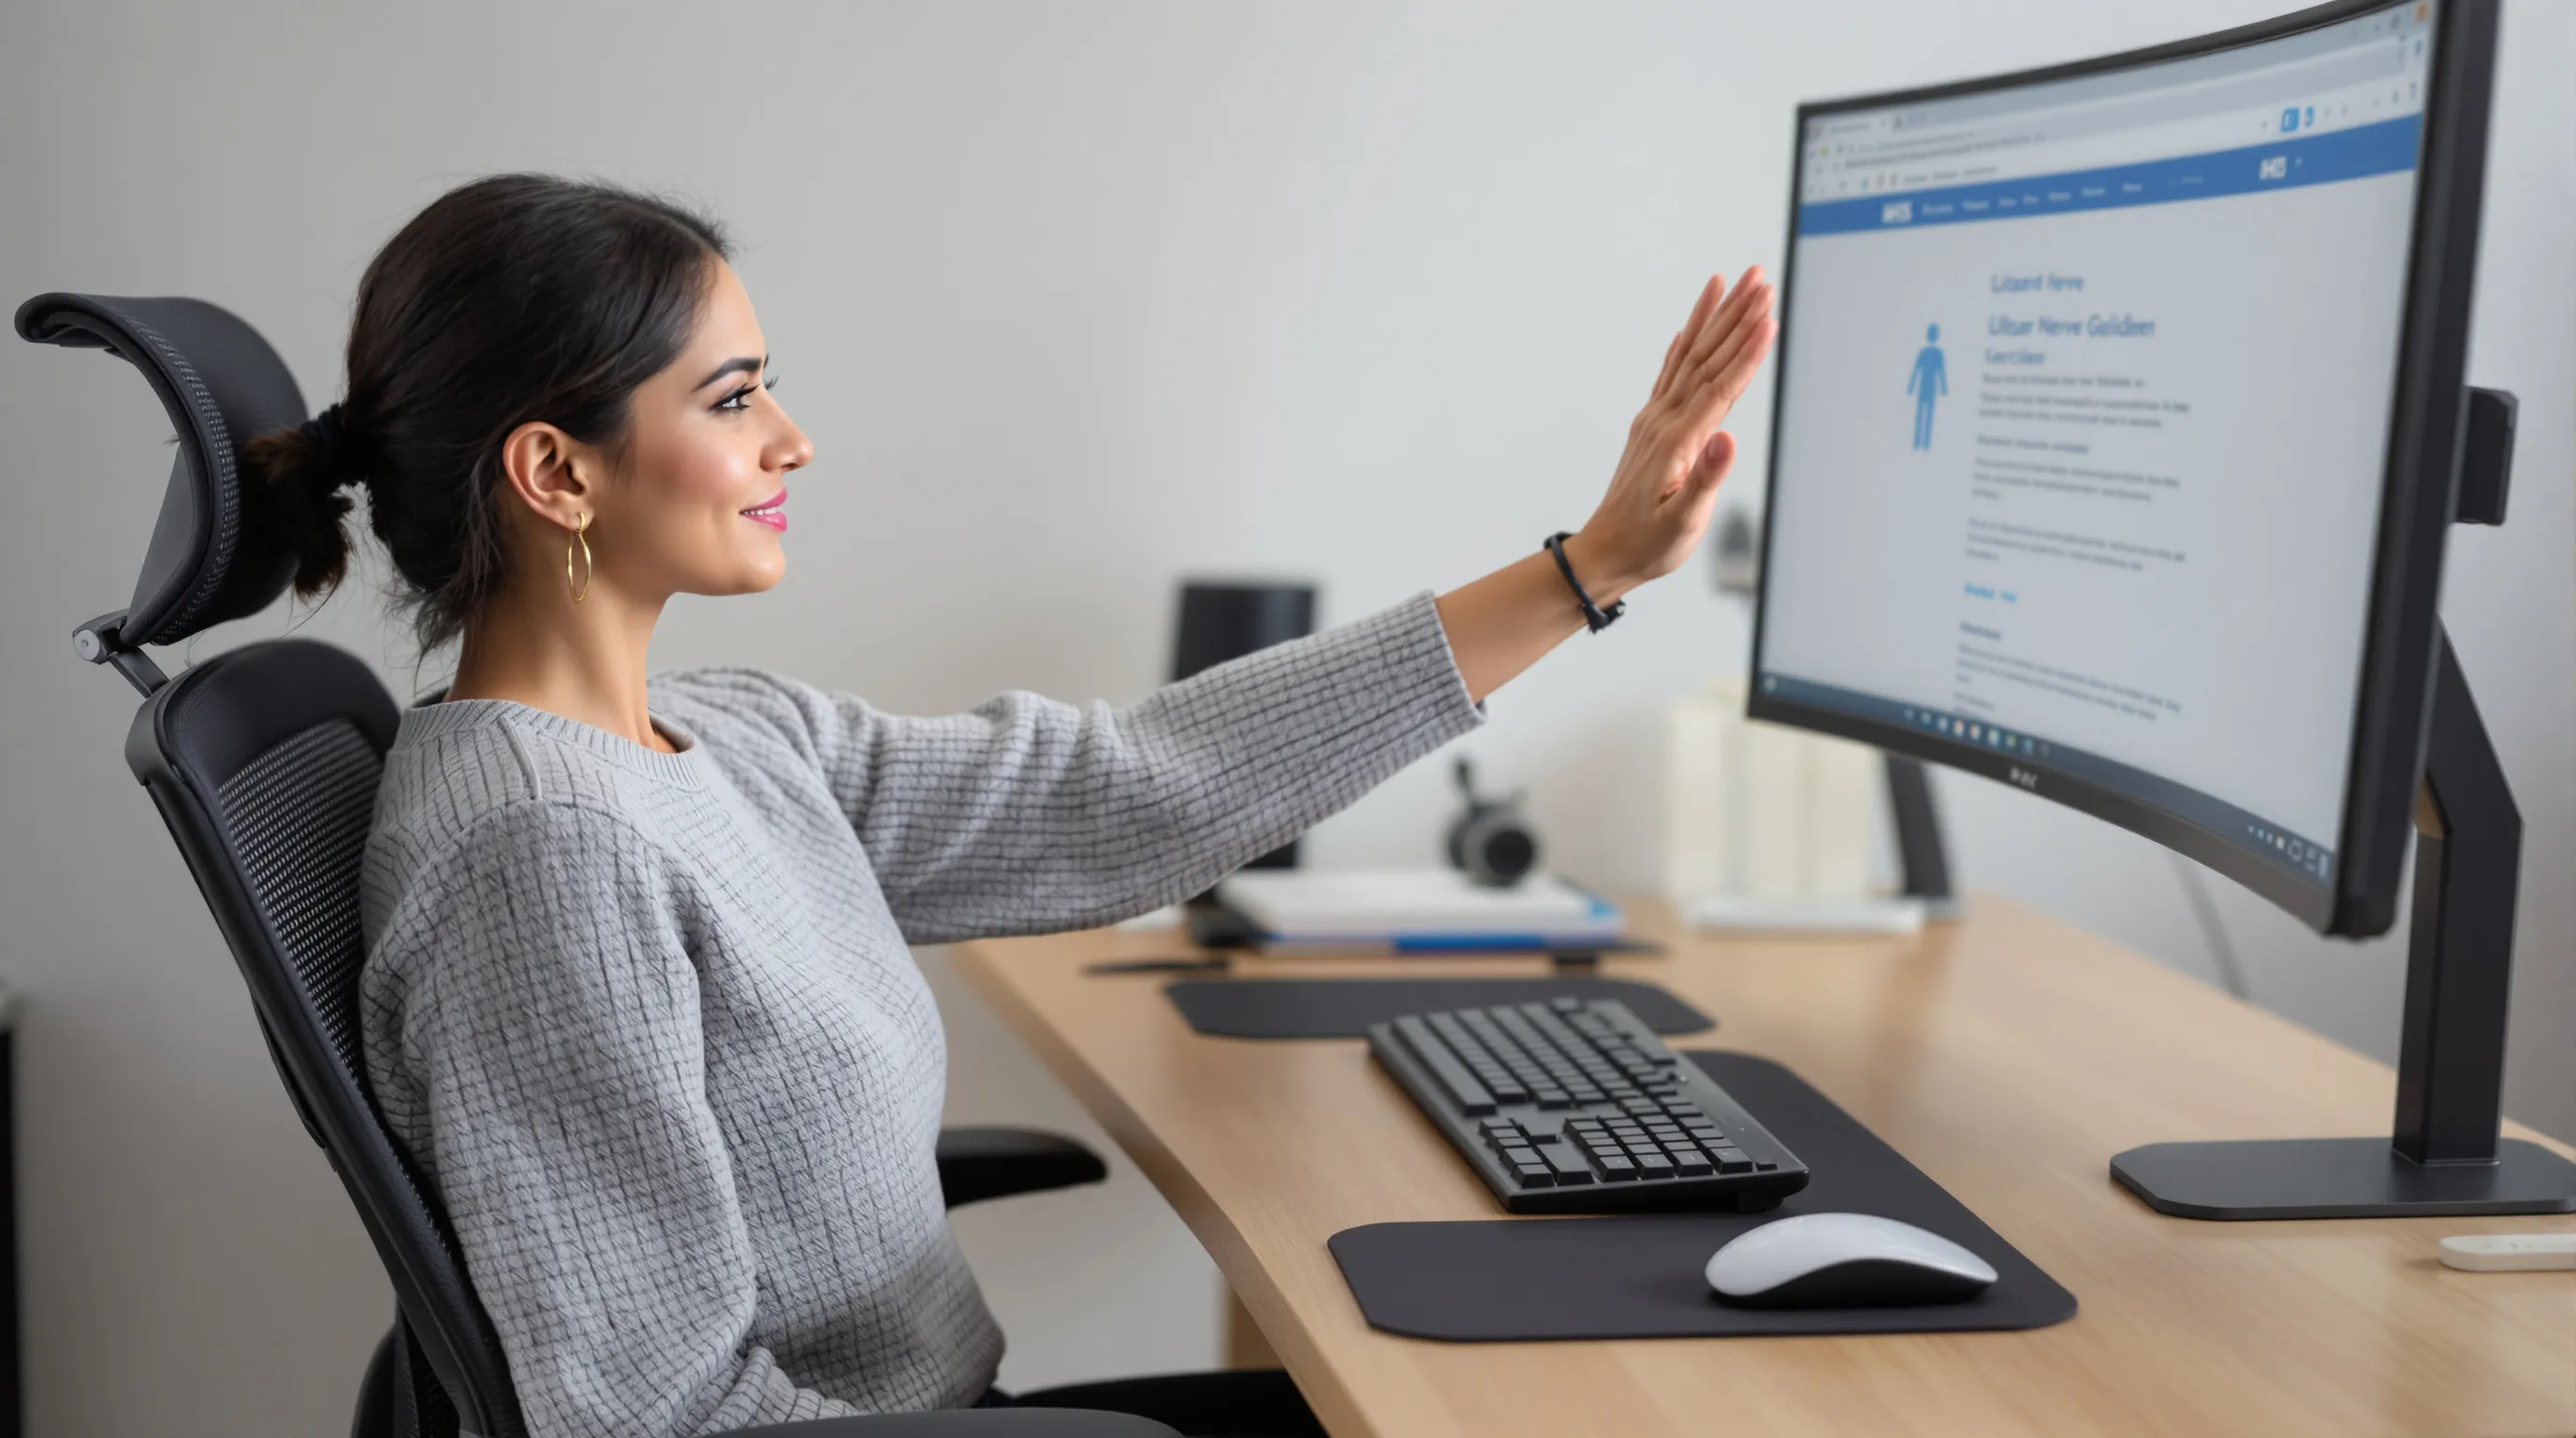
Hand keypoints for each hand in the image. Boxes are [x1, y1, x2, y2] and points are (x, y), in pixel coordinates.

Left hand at [1564, 267, 1776, 602]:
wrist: (1604, 553)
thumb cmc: (1648, 544)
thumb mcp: (1683, 522)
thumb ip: (1706, 480)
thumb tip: (1727, 439)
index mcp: (1677, 440)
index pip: (1720, 387)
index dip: (1747, 352)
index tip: (1769, 317)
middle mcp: (1664, 420)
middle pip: (1707, 357)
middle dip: (1736, 316)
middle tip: (1761, 278)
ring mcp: (1655, 419)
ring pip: (1689, 356)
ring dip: (1714, 318)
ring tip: (1733, 281)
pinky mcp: (1652, 425)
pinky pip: (1670, 372)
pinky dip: (1684, 342)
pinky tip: (1691, 324)